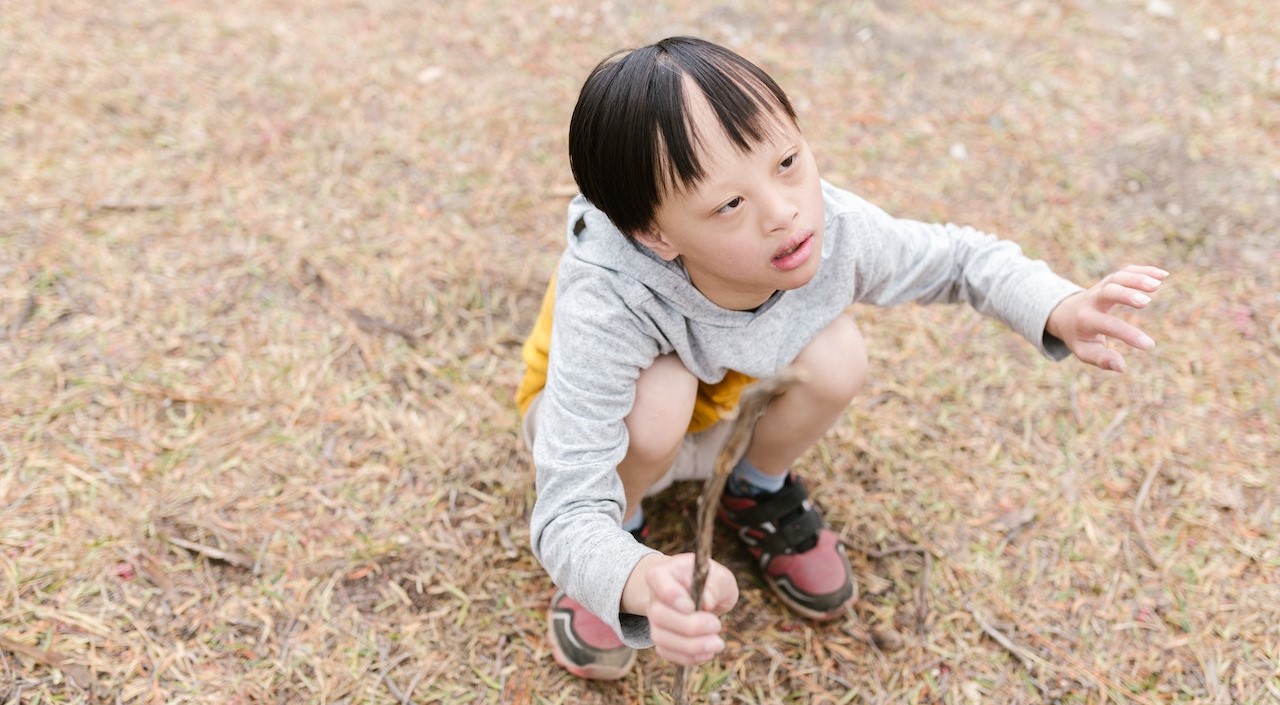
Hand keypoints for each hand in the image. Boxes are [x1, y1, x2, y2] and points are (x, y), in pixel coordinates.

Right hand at [622, 553, 738, 665]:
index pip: (657, 580)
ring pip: (661, 638)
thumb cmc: (711, 582)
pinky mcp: (662, 639)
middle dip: (690, 626)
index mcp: (664, 573)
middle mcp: (654, 597)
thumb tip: (706, 602)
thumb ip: (714, 585)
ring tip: (717, 644)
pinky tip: (708, 652)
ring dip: (691, 646)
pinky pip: (667, 653)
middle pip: (659, 615)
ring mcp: (655, 620)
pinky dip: (688, 657)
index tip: (694, 606)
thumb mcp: (719, 576)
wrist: (702, 595)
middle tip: (716, 625)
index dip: (673, 596)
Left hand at [1046, 264, 1167, 372]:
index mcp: (1086, 319)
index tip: (1150, 345)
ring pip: (1117, 277)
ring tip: (1158, 284)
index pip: (1108, 325)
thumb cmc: (1078, 336)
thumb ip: (1101, 359)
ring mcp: (1101, 287)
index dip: (1128, 334)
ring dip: (1137, 278)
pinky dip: (1143, 270)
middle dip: (1125, 294)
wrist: (1065, 313)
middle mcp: (1092, 300)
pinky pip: (1125, 271)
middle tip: (1146, 301)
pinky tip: (1163, 275)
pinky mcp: (1110, 280)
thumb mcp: (1084, 351)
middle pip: (1108, 291)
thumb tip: (1122, 367)